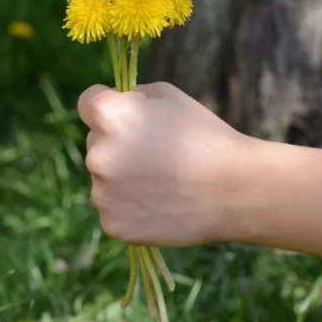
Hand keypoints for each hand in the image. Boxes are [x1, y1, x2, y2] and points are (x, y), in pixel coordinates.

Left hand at [78, 82, 250, 246]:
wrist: (234, 191)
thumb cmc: (206, 136)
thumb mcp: (170, 96)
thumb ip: (133, 97)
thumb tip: (115, 105)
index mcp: (108, 116)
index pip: (87, 103)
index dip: (108, 105)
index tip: (127, 115)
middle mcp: (96, 155)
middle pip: (96, 144)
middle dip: (118, 145)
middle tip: (159, 155)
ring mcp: (102, 194)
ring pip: (105, 180)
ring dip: (124, 179)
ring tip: (165, 183)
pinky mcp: (112, 224)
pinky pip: (115, 209)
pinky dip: (132, 208)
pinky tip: (162, 204)